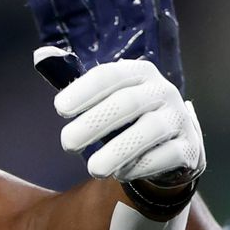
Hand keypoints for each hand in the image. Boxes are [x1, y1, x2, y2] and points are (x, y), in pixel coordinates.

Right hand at [27, 0, 184, 92]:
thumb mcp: (165, 59)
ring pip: (71, 7)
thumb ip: (161, 24)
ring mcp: (89, 45)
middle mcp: (111, 30)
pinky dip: (46, 17)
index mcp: (136, 25)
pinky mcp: (71, 63)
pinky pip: (55, 36)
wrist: (140, 141)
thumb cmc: (159, 101)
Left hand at [56, 60, 204, 185]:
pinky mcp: (189, 148)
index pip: (110, 75)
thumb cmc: (127, 118)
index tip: (59, 108)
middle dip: (94, 123)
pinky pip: (167, 156)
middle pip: (128, 103)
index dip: (84, 90)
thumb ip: (75, 82)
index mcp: (140, 73)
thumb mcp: (106, 97)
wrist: (170, 145)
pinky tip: (121, 173)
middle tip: (66, 143)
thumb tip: (40, 56)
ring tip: (93, 169)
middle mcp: (163, 91)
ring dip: (118, 150)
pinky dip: (142, 165)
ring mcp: (179, 119)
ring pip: (150, 130)